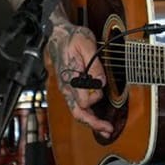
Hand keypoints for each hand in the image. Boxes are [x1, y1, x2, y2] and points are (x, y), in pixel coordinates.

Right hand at [47, 21, 112, 136]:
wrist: (57, 35)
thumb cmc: (71, 38)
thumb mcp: (86, 44)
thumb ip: (94, 64)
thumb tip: (101, 81)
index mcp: (70, 78)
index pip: (83, 100)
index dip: (95, 97)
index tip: (102, 88)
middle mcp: (67, 87)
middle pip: (78, 112)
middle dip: (93, 123)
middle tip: (108, 129)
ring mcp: (67, 89)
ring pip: (77, 112)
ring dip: (91, 121)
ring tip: (105, 127)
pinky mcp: (70, 88)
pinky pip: (77, 106)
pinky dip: (88, 114)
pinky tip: (96, 118)